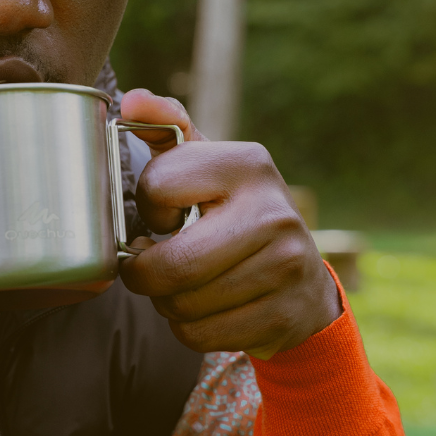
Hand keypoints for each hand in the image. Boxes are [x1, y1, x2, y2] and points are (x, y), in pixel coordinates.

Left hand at [115, 90, 340, 359]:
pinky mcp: (285, 315)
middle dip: (144, 274)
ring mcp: (286, 266)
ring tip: (185, 286)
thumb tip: (133, 100)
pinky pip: (201, 336)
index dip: (148, 208)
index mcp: (247, 164)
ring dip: (167, 303)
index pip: (157, 187)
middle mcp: (274, 212)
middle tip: (149, 267)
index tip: (164, 214)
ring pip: (182, 305)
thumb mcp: (207, 165)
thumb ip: (167, 127)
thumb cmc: (236, 215)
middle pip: (170, 265)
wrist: (302, 281)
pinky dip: (190, 329)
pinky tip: (208, 310)